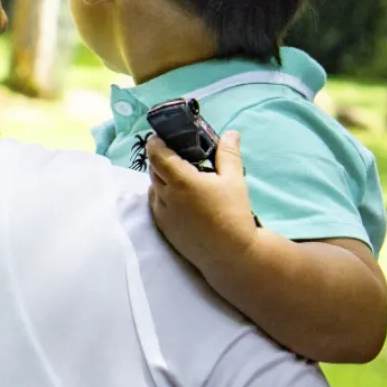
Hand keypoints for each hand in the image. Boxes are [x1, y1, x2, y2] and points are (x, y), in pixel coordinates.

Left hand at [146, 130, 259, 274]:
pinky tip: (176, 196)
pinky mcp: (163, 227)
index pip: (157, 155)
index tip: (159, 137)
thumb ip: (228, 154)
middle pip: (153, 169)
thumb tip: (232, 133)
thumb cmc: (233, 214)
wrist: (229, 253)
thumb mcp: (234, 179)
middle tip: (174, 153)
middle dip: (160, 158)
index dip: (155, 143)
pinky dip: (161, 195)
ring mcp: (162, 213)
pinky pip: (155, 204)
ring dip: (160, 177)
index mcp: (181, 181)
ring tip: (178, 174)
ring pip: (153, 187)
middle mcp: (166, 196)